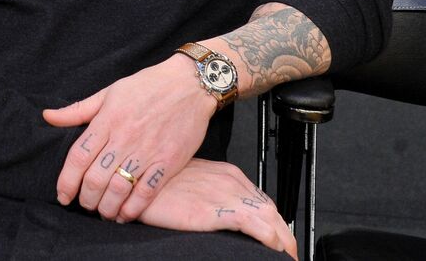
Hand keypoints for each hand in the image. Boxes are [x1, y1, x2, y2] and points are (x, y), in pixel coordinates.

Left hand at [44, 53, 214, 222]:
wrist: (189, 84)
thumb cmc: (146, 86)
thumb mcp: (109, 92)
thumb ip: (77, 110)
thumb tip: (47, 116)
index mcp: (107, 120)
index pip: (78, 156)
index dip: (66, 180)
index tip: (62, 195)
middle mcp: (124, 137)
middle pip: (95, 178)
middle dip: (85, 198)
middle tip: (84, 205)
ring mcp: (147, 151)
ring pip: (118, 189)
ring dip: (106, 207)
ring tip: (102, 212)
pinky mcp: (168, 162)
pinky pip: (146, 192)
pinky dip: (133, 208)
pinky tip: (124, 215)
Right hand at [137, 159, 296, 258]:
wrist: (137, 181)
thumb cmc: (156, 184)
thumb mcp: (186, 185)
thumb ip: (205, 195)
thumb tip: (213, 213)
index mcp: (225, 173)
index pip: (259, 198)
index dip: (272, 220)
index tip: (276, 236)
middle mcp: (230, 180)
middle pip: (269, 207)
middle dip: (283, 231)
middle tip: (287, 251)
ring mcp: (226, 193)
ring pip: (270, 216)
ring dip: (283, 238)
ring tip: (286, 255)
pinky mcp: (218, 209)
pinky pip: (258, 226)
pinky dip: (272, 239)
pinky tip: (275, 250)